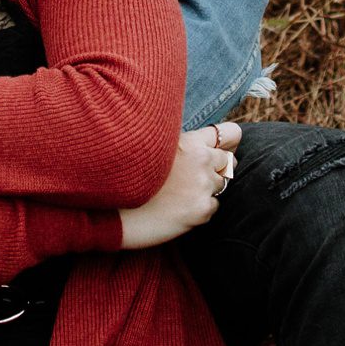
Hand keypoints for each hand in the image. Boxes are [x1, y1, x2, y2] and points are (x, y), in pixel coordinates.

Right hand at [118, 123, 242, 250]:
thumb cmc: (127, 177)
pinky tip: (177, 209)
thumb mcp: (152, 146)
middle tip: (191, 178)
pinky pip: (213, 207)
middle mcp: (200, 160)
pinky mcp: (202, 210)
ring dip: (206, 190)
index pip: (231, 133)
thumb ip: (181, 143)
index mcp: (189, 141)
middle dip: (216, 169)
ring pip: (221, 186)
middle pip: (229, 162)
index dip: (226, 143)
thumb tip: (205, 143)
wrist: (113, 212)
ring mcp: (202, 186)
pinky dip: (200, 209)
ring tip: (178, 195)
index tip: (219, 150)